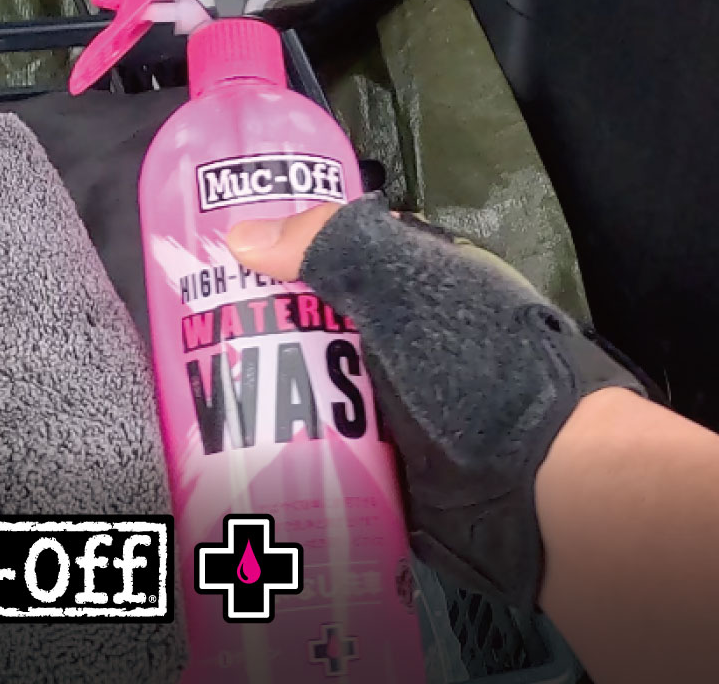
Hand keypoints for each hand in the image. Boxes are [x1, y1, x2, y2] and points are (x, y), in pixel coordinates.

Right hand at [225, 194, 645, 607]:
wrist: (535, 481)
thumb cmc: (474, 364)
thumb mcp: (400, 281)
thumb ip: (327, 245)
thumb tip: (239, 237)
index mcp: (407, 278)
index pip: (324, 251)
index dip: (270, 249)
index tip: (207, 258)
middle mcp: (392, 336)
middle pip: (301, 320)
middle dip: (246, 326)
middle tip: (182, 333)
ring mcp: (383, 402)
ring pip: (299, 386)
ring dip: (251, 393)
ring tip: (191, 394)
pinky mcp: (372, 460)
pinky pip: (309, 445)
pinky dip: (273, 446)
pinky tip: (227, 448)